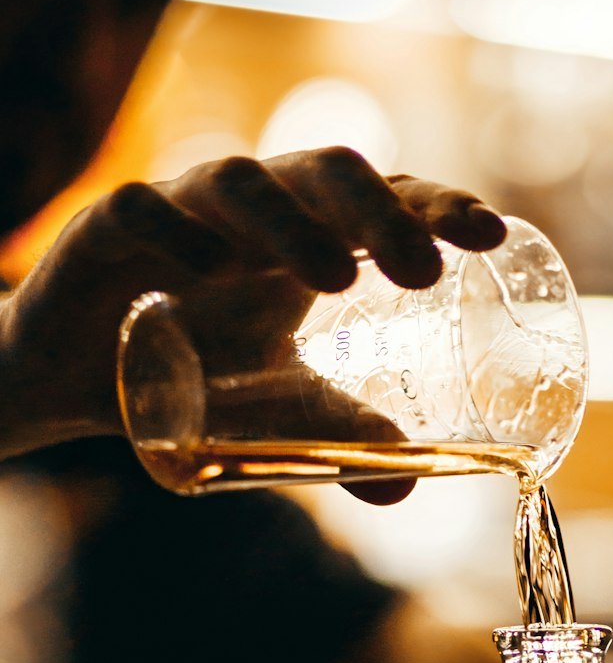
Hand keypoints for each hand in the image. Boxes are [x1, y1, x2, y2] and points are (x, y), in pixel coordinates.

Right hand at [0, 149, 505, 499]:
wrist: (72, 375)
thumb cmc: (194, 371)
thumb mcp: (278, 408)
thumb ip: (341, 435)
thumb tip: (405, 489)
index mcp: (308, 235)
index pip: (385, 196)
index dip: (437, 204)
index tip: (490, 236)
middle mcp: (252, 210)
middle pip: (324, 173)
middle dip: (381, 211)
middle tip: (424, 270)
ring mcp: (180, 210)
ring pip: (240, 181)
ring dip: (291, 224)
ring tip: (337, 280)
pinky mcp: (106, 230)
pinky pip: (138, 208)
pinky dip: (173, 229)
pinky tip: (204, 270)